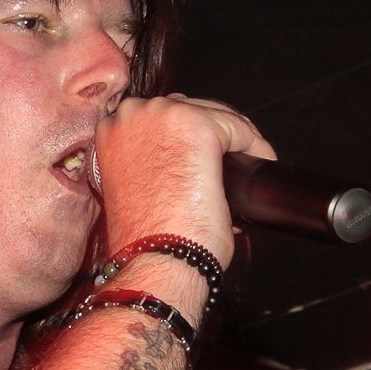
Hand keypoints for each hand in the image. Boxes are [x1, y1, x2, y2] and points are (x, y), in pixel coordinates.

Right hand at [93, 94, 276, 268]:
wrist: (156, 260)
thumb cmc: (145, 239)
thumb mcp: (133, 189)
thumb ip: (146, 164)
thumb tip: (184, 161)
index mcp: (109, 131)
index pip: (160, 119)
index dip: (188, 141)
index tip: (207, 160)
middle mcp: (131, 115)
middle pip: (188, 110)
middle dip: (213, 138)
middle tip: (232, 166)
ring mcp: (163, 116)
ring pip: (215, 115)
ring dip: (234, 141)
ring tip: (248, 166)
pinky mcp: (198, 126)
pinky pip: (239, 128)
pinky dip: (255, 147)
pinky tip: (261, 165)